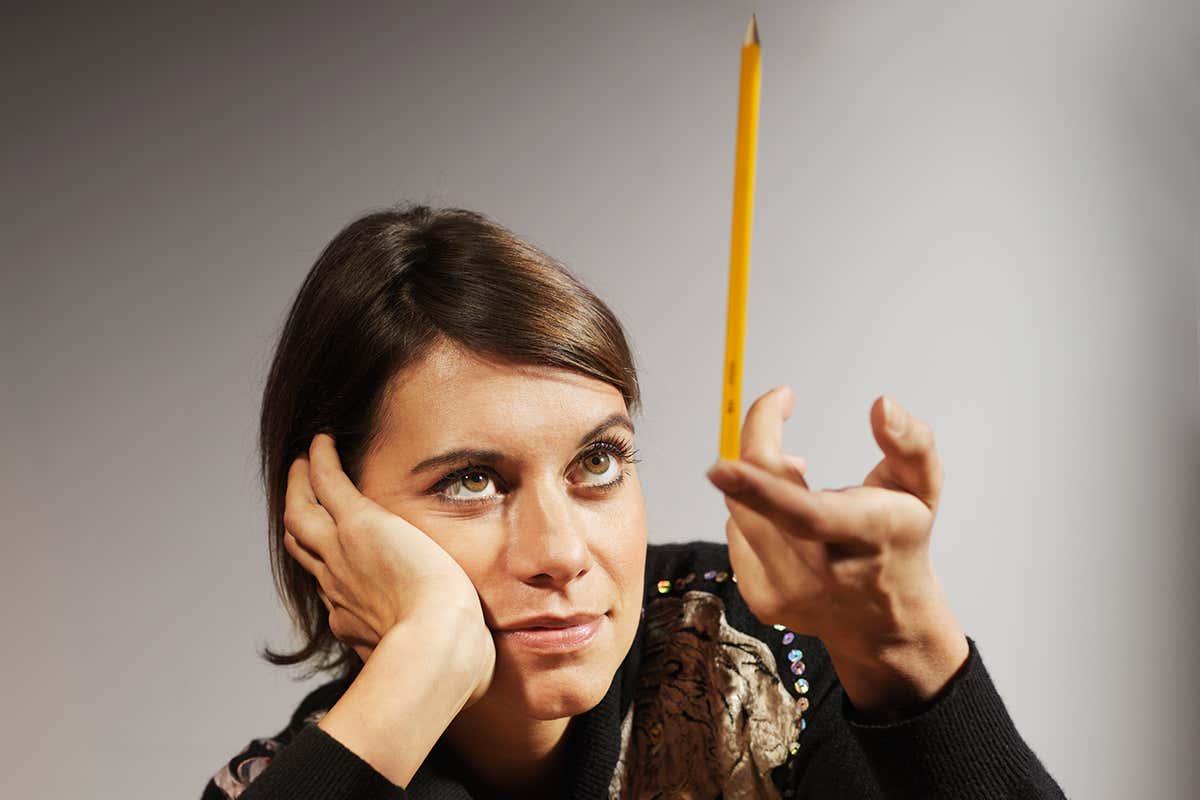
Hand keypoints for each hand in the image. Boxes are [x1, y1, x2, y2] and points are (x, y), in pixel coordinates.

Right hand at [283, 433, 494, 702]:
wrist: (437, 646)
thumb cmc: (451, 662)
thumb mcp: (441, 662)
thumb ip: (450, 658)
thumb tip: (478, 675)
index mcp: (354, 617)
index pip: (333, 586)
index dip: (329, 566)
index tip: (337, 556)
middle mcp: (337, 584)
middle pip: (304, 547)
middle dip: (302, 521)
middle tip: (301, 497)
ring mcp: (342, 552)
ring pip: (302, 511)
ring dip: (300, 484)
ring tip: (305, 461)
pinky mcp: (358, 524)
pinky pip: (328, 481)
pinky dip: (322, 460)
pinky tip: (323, 441)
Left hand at [705, 386, 967, 712]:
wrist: (887, 620)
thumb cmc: (900, 539)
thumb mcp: (923, 487)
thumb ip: (911, 442)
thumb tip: (882, 404)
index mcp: (867, 536)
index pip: (807, 515)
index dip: (759, 487)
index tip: (722, 464)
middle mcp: (823, 573)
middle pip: (756, 506)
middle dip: (755, 446)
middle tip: (778, 412)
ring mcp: (788, 593)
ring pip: (740, 514)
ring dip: (755, 480)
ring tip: (797, 476)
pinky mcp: (763, 602)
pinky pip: (736, 535)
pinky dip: (753, 513)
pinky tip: (784, 519)